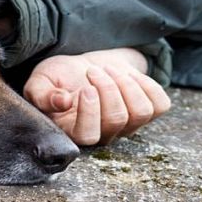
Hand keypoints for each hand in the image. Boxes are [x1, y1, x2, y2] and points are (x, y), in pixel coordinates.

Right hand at [23, 48, 170, 146]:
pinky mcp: (148, 113)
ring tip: (110, 70)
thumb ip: (42, 94)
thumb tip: (61, 103)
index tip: (85, 87)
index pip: (88, 135)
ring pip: (141, 112)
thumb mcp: (41, 81)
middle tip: (94, 70)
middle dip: (107, 87)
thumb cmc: (59, 77)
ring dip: (126, 83)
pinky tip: (128, 76)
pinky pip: (160, 105)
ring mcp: (129, 126)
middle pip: (117, 120)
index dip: (90, 111)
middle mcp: (104, 135)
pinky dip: (147, 84)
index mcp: (74, 132)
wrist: (85, 66)